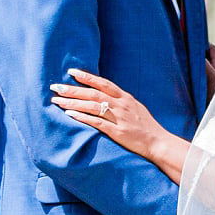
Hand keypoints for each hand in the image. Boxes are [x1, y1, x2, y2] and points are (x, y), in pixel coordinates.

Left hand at [52, 69, 170, 164]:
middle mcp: (122, 105)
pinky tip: (70, 114)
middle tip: (55, 87)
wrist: (158, 142)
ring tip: (57, 101)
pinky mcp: (117, 131)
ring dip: (73, 103)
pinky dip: (82, 117)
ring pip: (92, 106)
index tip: (70, 72)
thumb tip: (105, 95)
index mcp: (126, 98)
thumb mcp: (136, 108)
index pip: (103, 83)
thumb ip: (121, 101)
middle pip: (93, 93)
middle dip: (73, 89)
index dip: (86, 76)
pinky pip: (96, 122)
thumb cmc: (146, 126)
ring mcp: (119, 118)